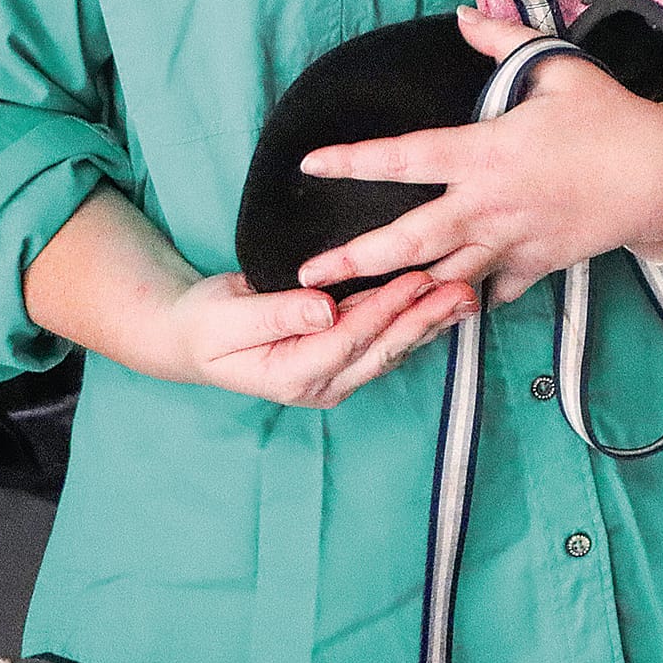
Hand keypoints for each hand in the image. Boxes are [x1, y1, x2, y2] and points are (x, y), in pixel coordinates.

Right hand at [158, 268, 478, 408]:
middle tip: (462, 292)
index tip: (416, 278)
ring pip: (392, 348)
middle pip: (382, 350)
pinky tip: (442, 301)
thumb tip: (322, 310)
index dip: (385, 310)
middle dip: (424, 319)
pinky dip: (416, 319)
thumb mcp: (228, 318)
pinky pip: (386, 340)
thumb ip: (277, 315)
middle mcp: (322, 383)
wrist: (195, 337)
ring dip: (430, 321)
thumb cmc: (206, 326)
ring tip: (467, 294)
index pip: (350, 340)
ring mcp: (336, 375)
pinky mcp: (345, 358)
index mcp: (292, 376)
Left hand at [293, 6, 662, 304]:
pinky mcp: (536, 264)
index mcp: (485, 153)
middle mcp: (488, 204)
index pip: (404, 157)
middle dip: (355, 260)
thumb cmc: (609, 118)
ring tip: (359, 306)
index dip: (353, 160)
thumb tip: (463, 13)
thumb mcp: (556, 66)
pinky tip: (445, 303)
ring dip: (399, 292)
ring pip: (443, 277)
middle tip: (310, 275)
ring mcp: (511, 240)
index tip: (311, 163)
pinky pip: (492, 289)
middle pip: (409, 240)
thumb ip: (501, 41)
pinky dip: (468, 297)